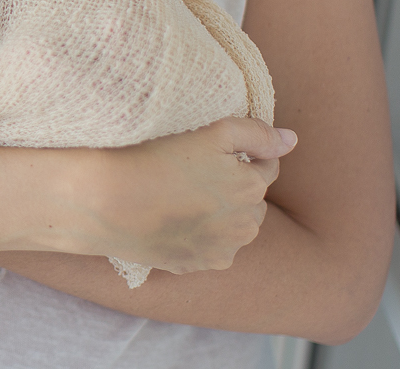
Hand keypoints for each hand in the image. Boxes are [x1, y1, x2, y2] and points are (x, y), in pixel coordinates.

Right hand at [81, 117, 297, 272]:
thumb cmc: (156, 160)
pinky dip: (198, 235)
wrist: (107, 202)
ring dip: (218, 214)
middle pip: (250, 200)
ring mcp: (220, 251)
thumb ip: (257, 133)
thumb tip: (292, 140)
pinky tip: (172, 219)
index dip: (241, 155)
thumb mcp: (212, 132)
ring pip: (231, 227)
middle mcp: (245, 227)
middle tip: (193, 171)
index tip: (210, 151)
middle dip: (233, 187)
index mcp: (251, 190)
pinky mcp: (193, 266)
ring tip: (181, 195)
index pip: (266, 167)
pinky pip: (208, 249)